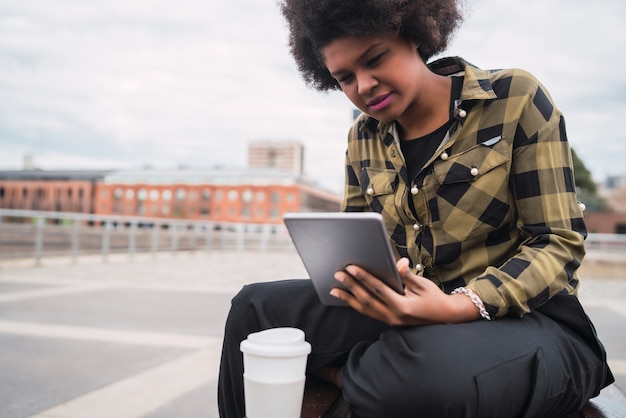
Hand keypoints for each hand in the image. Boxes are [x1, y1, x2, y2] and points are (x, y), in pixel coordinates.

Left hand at [331, 258, 481, 325]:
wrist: (446, 316)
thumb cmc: (435, 298)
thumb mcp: (423, 285)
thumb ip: (408, 275)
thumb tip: (399, 263)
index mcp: (403, 307)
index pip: (378, 289)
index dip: (363, 278)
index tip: (351, 268)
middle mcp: (394, 316)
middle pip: (367, 300)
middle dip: (351, 286)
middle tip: (337, 274)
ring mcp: (390, 321)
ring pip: (365, 309)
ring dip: (349, 298)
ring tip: (334, 289)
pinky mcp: (389, 320)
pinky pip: (369, 312)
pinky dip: (357, 304)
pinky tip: (348, 298)